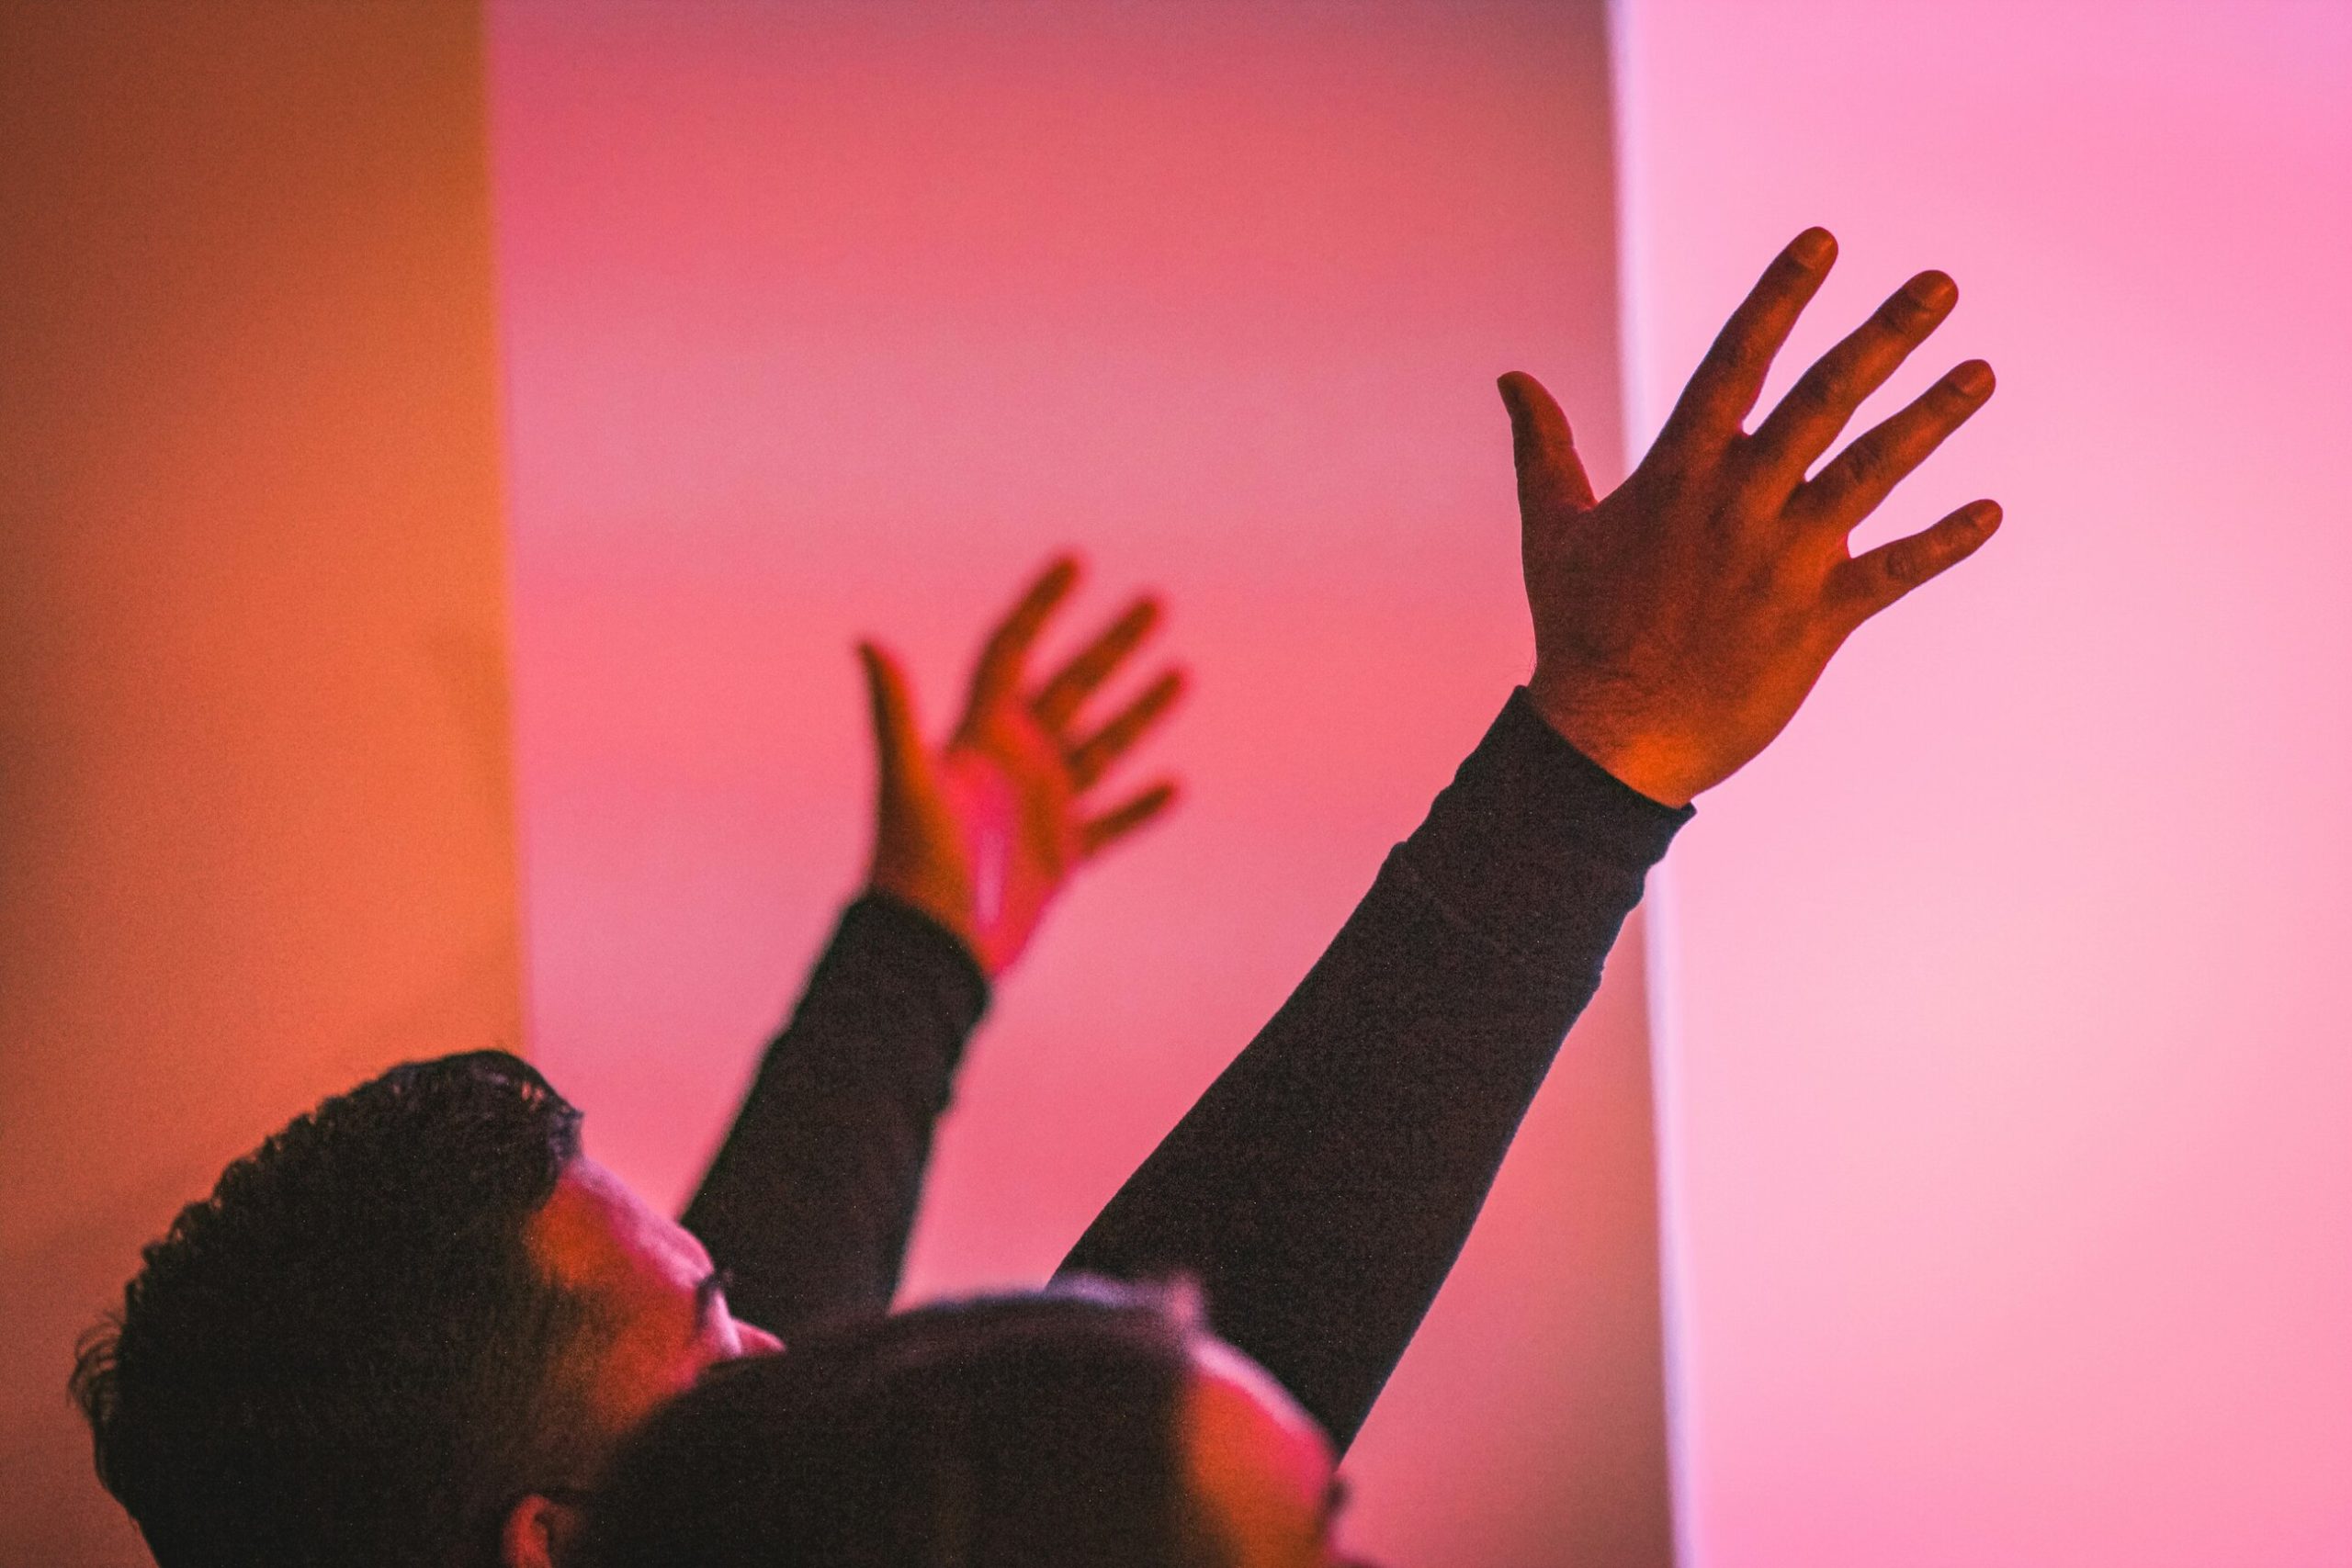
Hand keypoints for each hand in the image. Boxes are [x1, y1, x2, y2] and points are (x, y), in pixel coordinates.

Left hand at [858, 557, 1184, 976]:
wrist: (930, 952)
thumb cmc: (912, 866)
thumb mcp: (907, 781)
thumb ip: (894, 710)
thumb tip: (866, 638)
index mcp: (978, 735)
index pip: (1013, 649)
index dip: (1042, 604)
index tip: (1076, 560)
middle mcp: (1012, 762)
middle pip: (1072, 687)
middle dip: (1113, 645)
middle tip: (1156, 600)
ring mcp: (1039, 808)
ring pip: (1101, 748)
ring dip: (1140, 712)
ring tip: (1183, 671)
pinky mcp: (1060, 857)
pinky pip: (1110, 824)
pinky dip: (1141, 806)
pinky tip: (1174, 784)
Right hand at [1502, 227, 1998, 805]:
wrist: (1608, 742)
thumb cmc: (1576, 634)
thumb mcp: (1555, 531)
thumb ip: (1545, 448)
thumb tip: (1511, 378)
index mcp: (1677, 475)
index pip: (1737, 364)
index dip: (1778, 298)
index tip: (1823, 241)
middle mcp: (1737, 505)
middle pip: (1823, 402)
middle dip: (1885, 337)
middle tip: (1942, 284)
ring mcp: (1782, 561)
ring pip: (1871, 472)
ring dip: (1931, 419)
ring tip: (1983, 371)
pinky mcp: (1817, 620)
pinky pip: (1893, 571)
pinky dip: (1944, 542)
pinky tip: (1991, 513)